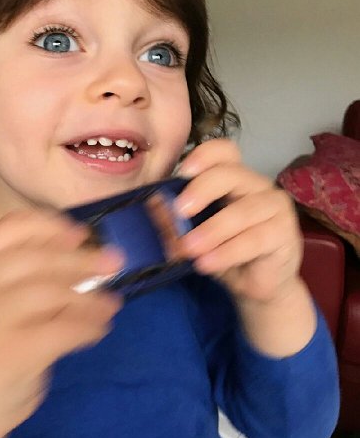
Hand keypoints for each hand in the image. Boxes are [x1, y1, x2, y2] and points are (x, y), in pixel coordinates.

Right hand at [0, 210, 123, 437]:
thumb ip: (23, 275)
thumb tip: (80, 246)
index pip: (9, 228)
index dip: (50, 226)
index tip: (80, 234)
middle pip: (38, 258)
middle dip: (82, 260)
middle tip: (114, 263)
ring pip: (53, 292)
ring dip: (91, 298)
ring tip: (110, 305)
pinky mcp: (11, 352)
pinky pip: (64, 330)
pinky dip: (89, 327)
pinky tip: (99, 330)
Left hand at [169, 138, 302, 305]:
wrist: (255, 286)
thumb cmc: (223, 251)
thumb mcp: (195, 233)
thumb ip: (177, 218)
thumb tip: (153, 204)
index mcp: (233, 177)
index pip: (224, 151)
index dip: (204, 156)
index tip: (181, 173)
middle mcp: (256, 185)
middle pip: (231, 174)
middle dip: (202, 190)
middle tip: (179, 212)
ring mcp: (275, 206)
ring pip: (243, 211)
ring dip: (211, 230)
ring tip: (188, 248)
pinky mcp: (285, 233)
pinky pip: (255, 239)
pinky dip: (227, 252)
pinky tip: (207, 263)